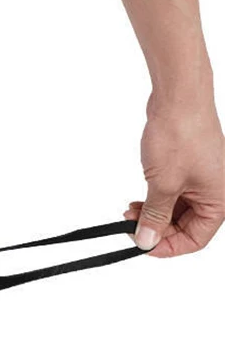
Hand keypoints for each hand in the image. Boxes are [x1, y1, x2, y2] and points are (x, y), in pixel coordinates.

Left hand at [125, 98, 224, 255]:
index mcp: (219, 201)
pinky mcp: (189, 167)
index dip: (167, 247)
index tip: (141, 245)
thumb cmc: (180, 136)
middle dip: (157, 228)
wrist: (179, 99)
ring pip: (177, 210)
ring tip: (130, 211)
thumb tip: (146, 241)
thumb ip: (155, 216)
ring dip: (153, 214)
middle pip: (186, 226)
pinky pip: (173, 193)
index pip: (195, 239)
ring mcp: (202, 179)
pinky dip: (156, 199)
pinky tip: (138, 198)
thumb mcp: (163, 185)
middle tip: (130, 226)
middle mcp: (215, 192)